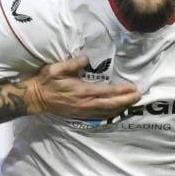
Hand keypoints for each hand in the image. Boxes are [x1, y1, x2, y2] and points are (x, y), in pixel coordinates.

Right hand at [26, 57, 141, 119]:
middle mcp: (85, 103)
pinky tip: (116, 110)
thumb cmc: (46, 82)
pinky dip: (110, 113)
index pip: (107, 91)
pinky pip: (99, 116)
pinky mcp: (79, 115)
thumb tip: (86, 59)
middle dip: (126, 100)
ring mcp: (83, 111)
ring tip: (132, 102)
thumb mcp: (56, 69)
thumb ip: (72, 64)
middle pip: (111, 104)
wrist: (35, 98)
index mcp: (81, 91)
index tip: (134, 88)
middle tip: (139, 96)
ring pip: (106, 111)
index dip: (122, 91)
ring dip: (121, 108)